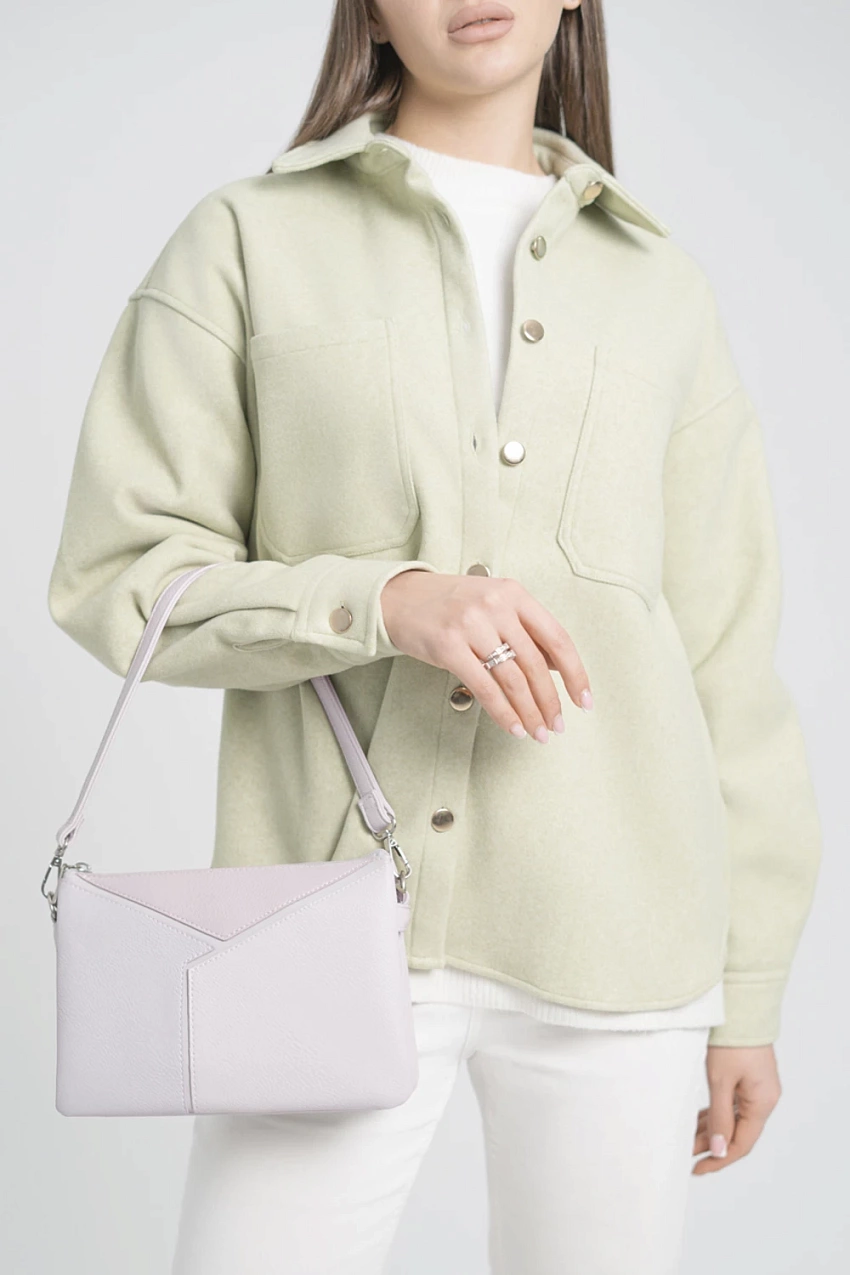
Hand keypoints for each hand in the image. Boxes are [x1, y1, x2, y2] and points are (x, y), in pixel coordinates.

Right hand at [380, 570, 592, 741]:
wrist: (398, 598)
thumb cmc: (449, 604)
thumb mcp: (493, 605)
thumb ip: (525, 630)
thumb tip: (558, 667)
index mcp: (514, 594)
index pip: (557, 638)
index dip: (575, 673)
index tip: (583, 699)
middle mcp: (495, 607)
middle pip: (536, 664)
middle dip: (550, 701)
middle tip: (556, 725)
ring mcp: (471, 625)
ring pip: (513, 679)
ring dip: (530, 712)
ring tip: (538, 732)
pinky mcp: (448, 646)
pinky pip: (485, 687)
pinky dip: (503, 712)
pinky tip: (513, 726)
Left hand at [692, 1045, 781, 1173]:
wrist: (739, 1006)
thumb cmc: (731, 1041)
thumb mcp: (720, 1081)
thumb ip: (720, 1118)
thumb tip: (718, 1151)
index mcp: (762, 1103)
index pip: (742, 1143)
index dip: (719, 1160)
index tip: (697, 1168)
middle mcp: (764, 1098)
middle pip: (738, 1132)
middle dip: (712, 1145)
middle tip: (686, 1153)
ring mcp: (757, 1088)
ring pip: (733, 1119)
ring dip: (712, 1129)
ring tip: (688, 1139)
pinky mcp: (748, 1078)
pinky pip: (732, 1104)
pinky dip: (716, 1114)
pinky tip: (699, 1120)